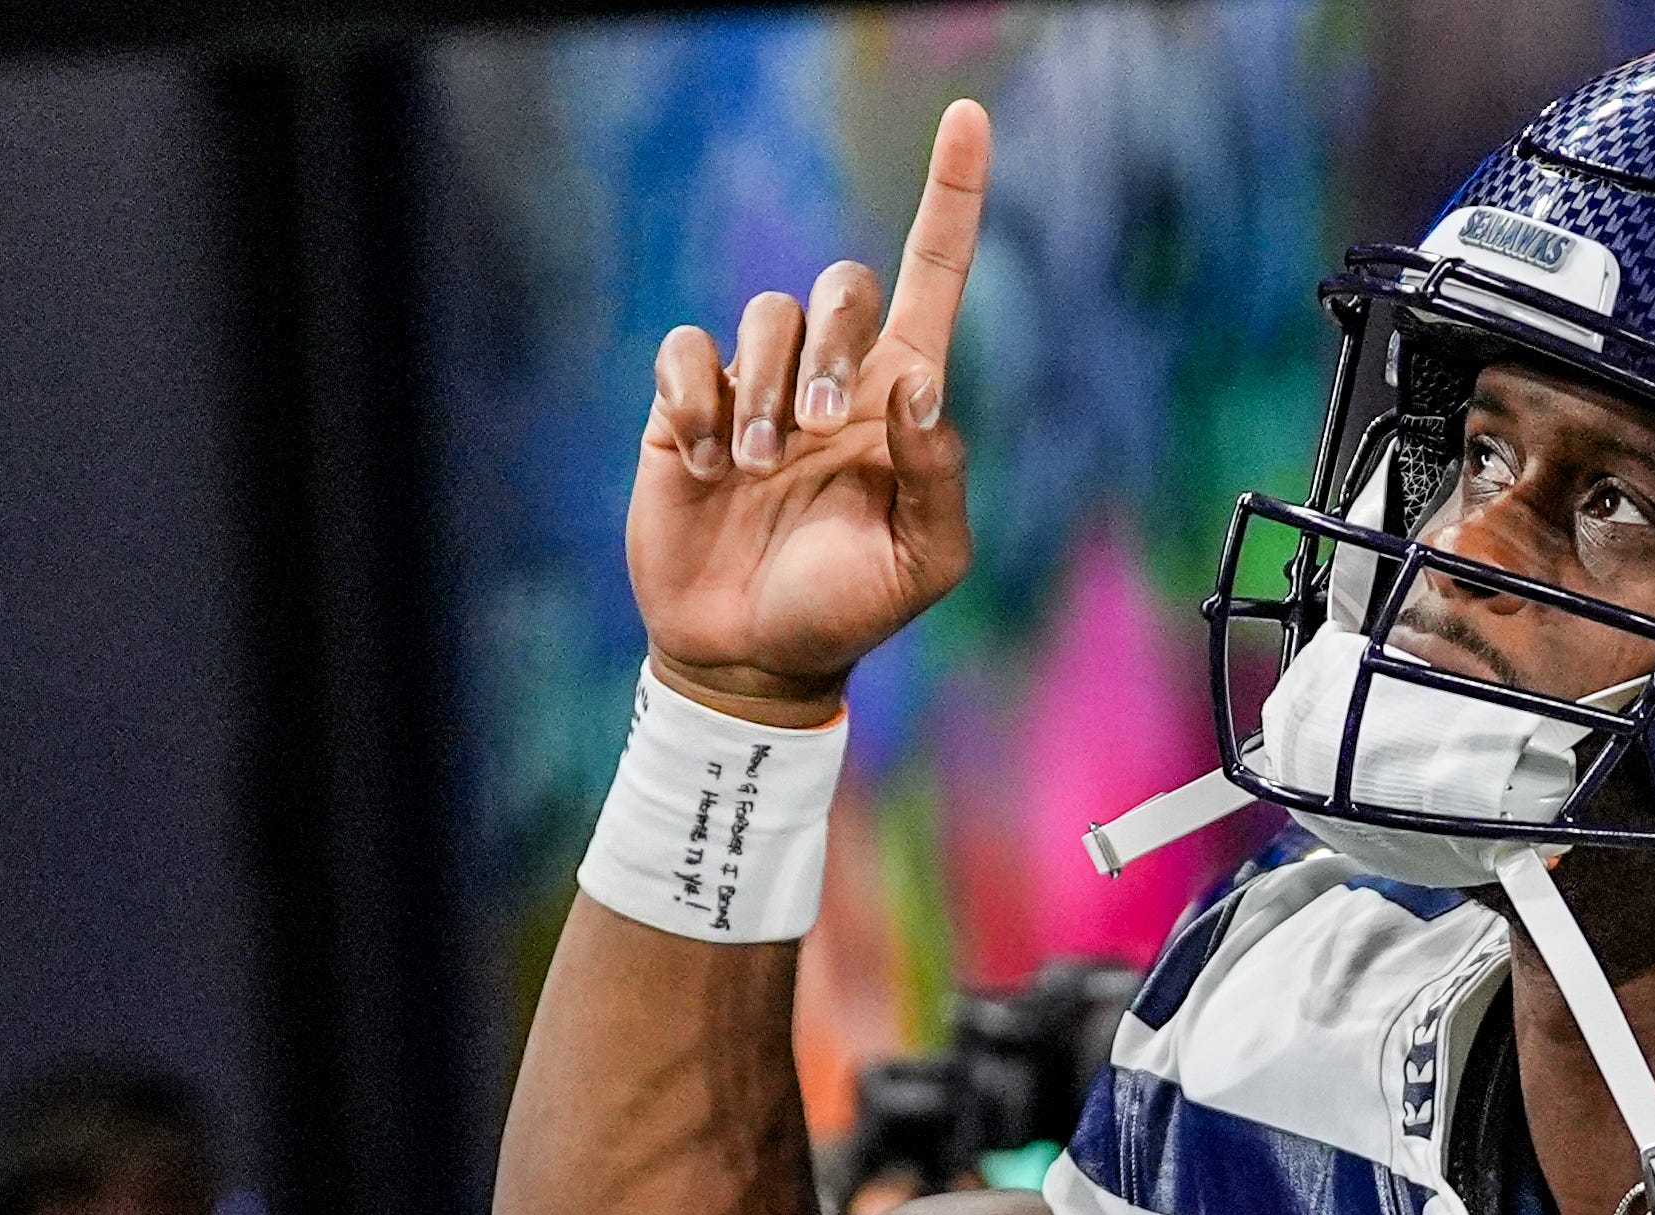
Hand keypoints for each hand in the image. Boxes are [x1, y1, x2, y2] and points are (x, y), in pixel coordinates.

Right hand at [630, 102, 990, 721]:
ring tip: (753, 471)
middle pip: (841, 285)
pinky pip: (687, 353)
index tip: (967, 119)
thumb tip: (917, 387)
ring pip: (764, 315)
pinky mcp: (687, 407)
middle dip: (833, 346)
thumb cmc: (846, 608)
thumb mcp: (923, 563)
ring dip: (762, 392)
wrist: (751, 655)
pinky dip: (697, 402)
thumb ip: (938, 476)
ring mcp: (759, 387)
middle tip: (814, 430)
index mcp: (901, 398)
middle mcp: (833, 377)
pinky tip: (706, 467)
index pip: (933, 274)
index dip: (952, 196)